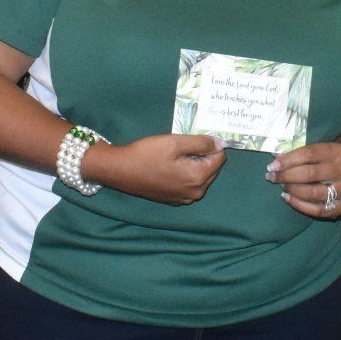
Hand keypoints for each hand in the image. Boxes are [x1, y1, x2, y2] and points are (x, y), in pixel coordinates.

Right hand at [82, 133, 227, 205]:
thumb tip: (220, 143)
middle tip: (181, 147)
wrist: (120, 171)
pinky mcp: (175, 200)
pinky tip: (169, 167)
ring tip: (174, 156)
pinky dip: (185, 174)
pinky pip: (189, 184)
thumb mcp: (175, 142)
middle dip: (202, 156)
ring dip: (194, 165)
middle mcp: (196, 192)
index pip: (220, 157)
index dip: (210, 145)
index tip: (194, 139)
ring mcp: (185, 199)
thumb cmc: (147, 154)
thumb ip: (201, 143)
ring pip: (201, 177)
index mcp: (198, 177)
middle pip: (212, 168)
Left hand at [267, 142, 340, 219]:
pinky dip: (300, 205)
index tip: (272, 166)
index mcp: (336, 151)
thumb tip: (275, 158)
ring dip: (293, 190)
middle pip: (310, 173)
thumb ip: (298, 154)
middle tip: (272, 177)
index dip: (288, 160)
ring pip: (313, 192)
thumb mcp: (317, 153)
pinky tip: (288, 199)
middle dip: (286, 176)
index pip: (309, 154)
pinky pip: (318, 209)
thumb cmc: (326, 162)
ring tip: (282, 187)